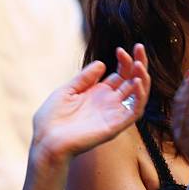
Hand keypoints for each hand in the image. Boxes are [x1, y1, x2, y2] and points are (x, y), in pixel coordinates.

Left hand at [31, 44, 150, 162]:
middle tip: (140, 47)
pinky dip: (140, 97)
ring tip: (139, 64)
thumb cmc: (51, 120)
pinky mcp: (116, 126)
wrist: (46, 142)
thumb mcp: (66, 91)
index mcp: (100, 93)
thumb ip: (84, 78)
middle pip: (133, 80)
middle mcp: (111, 102)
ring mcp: (115, 114)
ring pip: (139, 95)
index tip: (120, 50)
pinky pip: (135, 111)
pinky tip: (136, 82)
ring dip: (143, 78)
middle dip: (139, 63)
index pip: (122, 74)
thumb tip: (102, 63)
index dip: (124, 61)